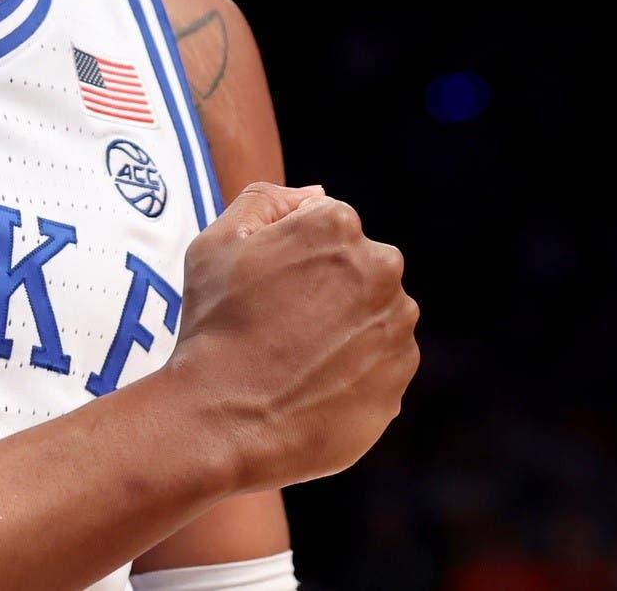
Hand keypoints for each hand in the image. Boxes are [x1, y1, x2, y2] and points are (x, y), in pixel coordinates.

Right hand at [164, 183, 418, 491]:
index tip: (266, 287)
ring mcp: (397, 324)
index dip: (290, 255)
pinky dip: (355, 368)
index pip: (323, 224)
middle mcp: (381, 268)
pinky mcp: (401, 375)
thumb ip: (265, 201)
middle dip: (326, 287)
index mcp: (337, 226)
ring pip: (373, 312)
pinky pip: (381, 360)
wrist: (225, 419)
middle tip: (279, 324)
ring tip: (296, 358)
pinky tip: (313, 383)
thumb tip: (316, 196)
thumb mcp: (215, 243)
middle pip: (356, 266)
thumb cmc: (214, 326)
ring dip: (345, 327)